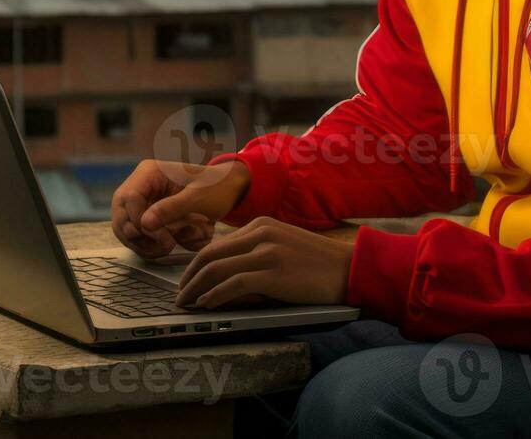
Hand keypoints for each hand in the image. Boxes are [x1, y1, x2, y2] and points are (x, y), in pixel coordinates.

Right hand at [110, 158, 250, 258]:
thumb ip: (170, 209)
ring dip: (147, 245)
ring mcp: (141, 204)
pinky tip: (173, 244)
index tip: (165, 238)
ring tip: (171, 246)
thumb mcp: (196, 198)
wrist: (228, 190)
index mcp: (149, 173)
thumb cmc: (215, 188)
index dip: (141, 222)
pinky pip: (138, 239)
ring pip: (127, 232)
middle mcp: (140, 187)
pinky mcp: (147, 219)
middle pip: (121, 217)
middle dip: (142, 237)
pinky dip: (153, 247)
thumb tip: (143, 224)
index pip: (129, 199)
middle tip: (167, 246)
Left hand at [174, 216, 353, 309]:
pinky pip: (233, 283)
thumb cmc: (320, 265)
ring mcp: (266, 251)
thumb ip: (255, 257)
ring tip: (186, 304)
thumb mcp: (283, 249)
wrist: (352, 269)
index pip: (217, 244)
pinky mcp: (272, 272)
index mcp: (261, 225)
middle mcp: (260, 233)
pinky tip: (206, 305)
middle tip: (179, 296)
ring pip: (216, 268)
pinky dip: (214, 296)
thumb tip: (224, 282)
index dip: (196, 265)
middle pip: (210, 254)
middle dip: (189, 277)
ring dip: (196, 289)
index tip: (187, 281)